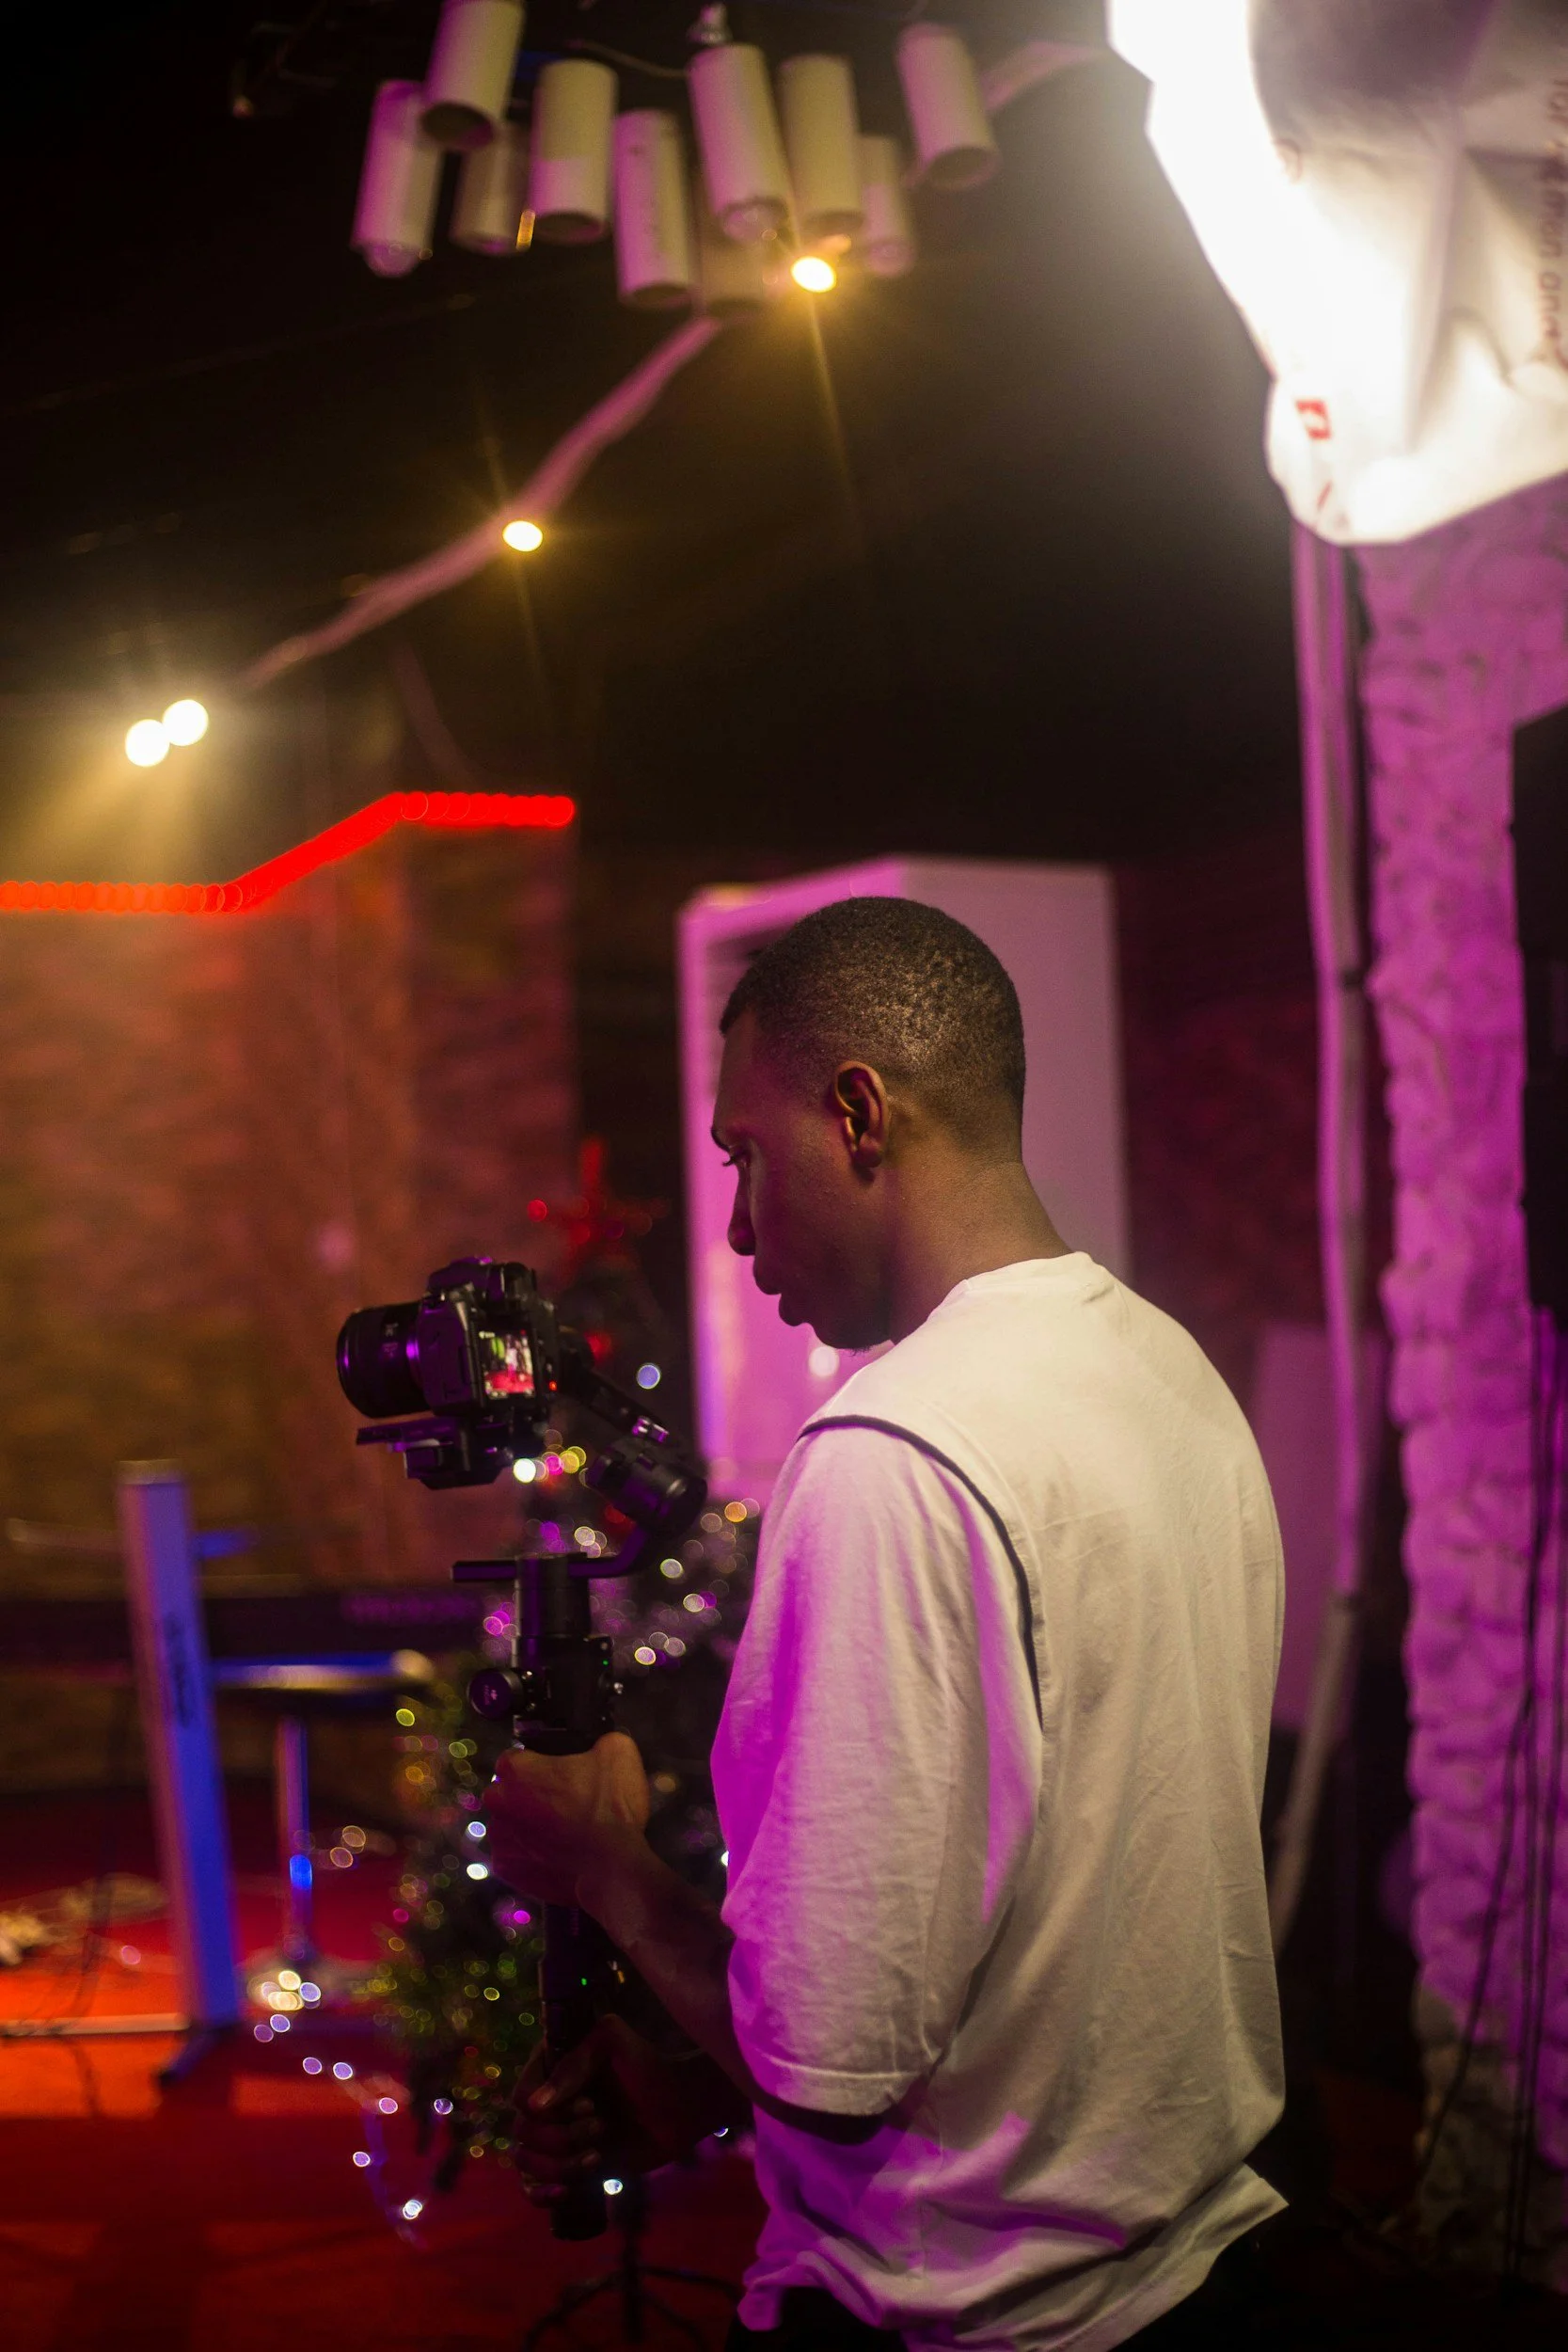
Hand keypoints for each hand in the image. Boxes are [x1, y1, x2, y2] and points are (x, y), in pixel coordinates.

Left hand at [484, 1732, 650, 1905]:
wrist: (612, 1868)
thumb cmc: (610, 1806)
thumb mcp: (618, 1751)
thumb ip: (599, 1741)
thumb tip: (598, 1745)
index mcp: (515, 1768)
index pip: (516, 1757)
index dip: (539, 1765)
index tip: (561, 1776)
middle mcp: (497, 1801)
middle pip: (507, 1792)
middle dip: (527, 1796)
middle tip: (563, 1805)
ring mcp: (498, 1839)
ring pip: (508, 1825)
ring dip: (527, 1827)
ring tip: (561, 1834)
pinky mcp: (506, 1870)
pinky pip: (513, 1856)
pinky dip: (529, 1856)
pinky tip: (554, 1856)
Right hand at [513, 2016, 746, 2206]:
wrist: (680, 2107)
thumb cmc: (648, 2067)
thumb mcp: (612, 2043)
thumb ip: (573, 2064)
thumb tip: (533, 2106)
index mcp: (550, 2070)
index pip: (521, 2097)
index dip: (550, 2108)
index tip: (589, 2104)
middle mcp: (546, 2105)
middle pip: (522, 2133)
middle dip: (561, 2137)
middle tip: (601, 2125)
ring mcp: (555, 2138)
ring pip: (526, 2162)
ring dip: (559, 2165)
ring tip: (597, 2157)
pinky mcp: (567, 2168)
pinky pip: (533, 2189)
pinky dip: (541, 2195)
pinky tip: (564, 2193)